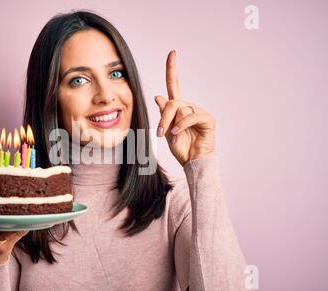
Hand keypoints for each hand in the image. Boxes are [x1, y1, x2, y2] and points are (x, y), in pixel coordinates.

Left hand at [155, 50, 215, 166]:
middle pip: (172, 102)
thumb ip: (163, 114)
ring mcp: (199, 112)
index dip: (172, 69)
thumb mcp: (166, 130)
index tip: (172, 53)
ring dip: (171, 125)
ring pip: (179, 109)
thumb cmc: (181, 148)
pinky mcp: (207, 119)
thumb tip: (158, 96)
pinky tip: (177, 134)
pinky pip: (190, 116)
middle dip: (163, 118)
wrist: (192, 162)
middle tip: (159, 133)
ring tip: (172, 138)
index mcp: (178, 108)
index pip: (174, 85)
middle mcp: (189, 107)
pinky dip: (181, 125)